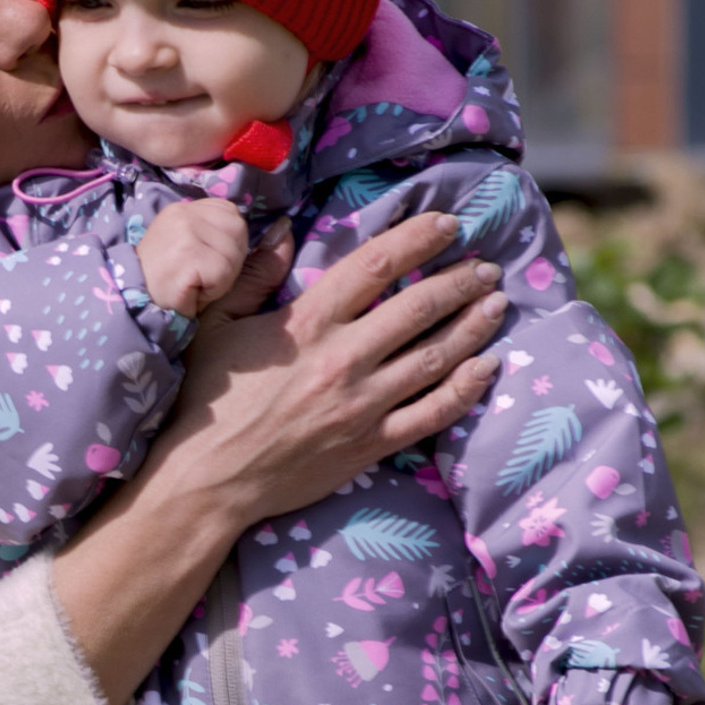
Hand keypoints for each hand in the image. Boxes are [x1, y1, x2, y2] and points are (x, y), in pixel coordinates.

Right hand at [137, 199, 250, 317]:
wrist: (134, 311)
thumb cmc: (170, 289)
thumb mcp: (202, 257)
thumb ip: (238, 241)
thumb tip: (286, 227)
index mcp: (184, 210)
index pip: (230, 214)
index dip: (227, 244)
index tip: (202, 263)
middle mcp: (182, 213)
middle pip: (237, 230)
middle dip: (229, 261)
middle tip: (200, 278)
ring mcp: (182, 230)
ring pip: (234, 253)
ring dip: (222, 279)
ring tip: (194, 286)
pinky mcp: (185, 253)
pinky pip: (223, 272)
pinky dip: (214, 290)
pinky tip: (191, 293)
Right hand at [158, 211, 506, 526]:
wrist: (209, 479)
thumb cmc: (209, 399)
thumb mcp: (216, 324)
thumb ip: (253, 274)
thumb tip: (282, 228)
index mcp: (306, 323)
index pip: (376, 264)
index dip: (419, 238)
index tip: (449, 224)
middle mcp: (342, 359)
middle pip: (419, 308)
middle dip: (460, 281)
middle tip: (486, 268)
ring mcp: (361, 405)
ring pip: (435, 358)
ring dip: (473, 327)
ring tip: (496, 305)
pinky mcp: (370, 444)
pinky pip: (431, 414)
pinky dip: (465, 389)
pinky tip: (486, 367)